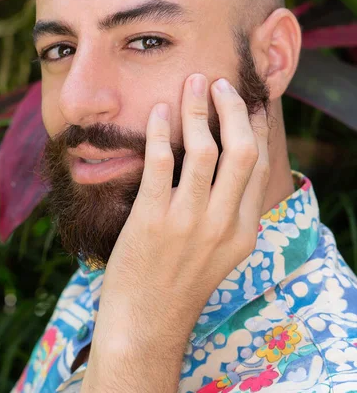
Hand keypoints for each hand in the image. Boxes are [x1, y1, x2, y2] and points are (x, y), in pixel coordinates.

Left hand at [91, 74, 268, 357]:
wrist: (145, 323)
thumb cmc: (179, 282)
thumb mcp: (220, 251)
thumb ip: (230, 211)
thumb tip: (228, 163)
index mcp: (243, 230)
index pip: (259, 165)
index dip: (255, 126)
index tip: (247, 101)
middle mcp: (222, 224)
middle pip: (241, 150)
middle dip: (233, 108)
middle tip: (219, 82)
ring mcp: (187, 222)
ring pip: (204, 149)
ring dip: (198, 108)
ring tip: (192, 83)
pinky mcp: (152, 220)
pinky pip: (160, 163)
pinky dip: (160, 131)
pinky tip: (158, 111)